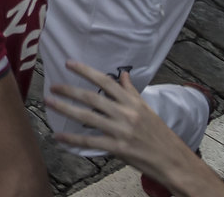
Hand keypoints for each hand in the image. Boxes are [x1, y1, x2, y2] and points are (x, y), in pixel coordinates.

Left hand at [48, 63, 215, 184]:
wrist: (173, 160)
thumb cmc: (159, 134)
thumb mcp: (147, 110)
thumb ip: (131, 93)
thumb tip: (124, 74)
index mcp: (132, 103)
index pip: (106, 82)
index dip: (86, 71)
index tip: (69, 63)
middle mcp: (126, 114)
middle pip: (92, 98)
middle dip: (69, 90)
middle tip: (53, 85)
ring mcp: (121, 131)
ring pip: (87, 117)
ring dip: (65, 109)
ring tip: (49, 102)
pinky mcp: (118, 147)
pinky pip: (90, 141)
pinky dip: (72, 139)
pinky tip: (58, 136)